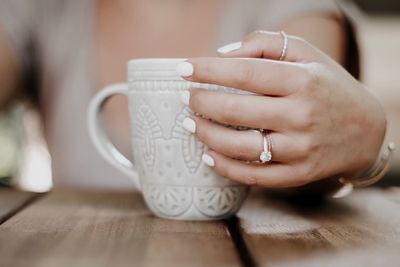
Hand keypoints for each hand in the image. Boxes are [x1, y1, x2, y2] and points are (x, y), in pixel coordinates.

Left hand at [177, 31, 385, 187]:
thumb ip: (266, 45)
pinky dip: (226, 167)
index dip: (208, 70)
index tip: (182, 69)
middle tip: (186, 97)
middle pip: (235, 110)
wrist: (366, 129)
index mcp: (302, 81)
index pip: (244, 73)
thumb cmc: (329, 86)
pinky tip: (208, 155)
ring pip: (240, 146)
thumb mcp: (307, 55)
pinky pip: (254, 175)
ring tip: (190, 124)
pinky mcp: (298, 173)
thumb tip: (222, 55)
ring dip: (206, 135)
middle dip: (201, 102)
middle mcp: (301, 115)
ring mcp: (300, 148)